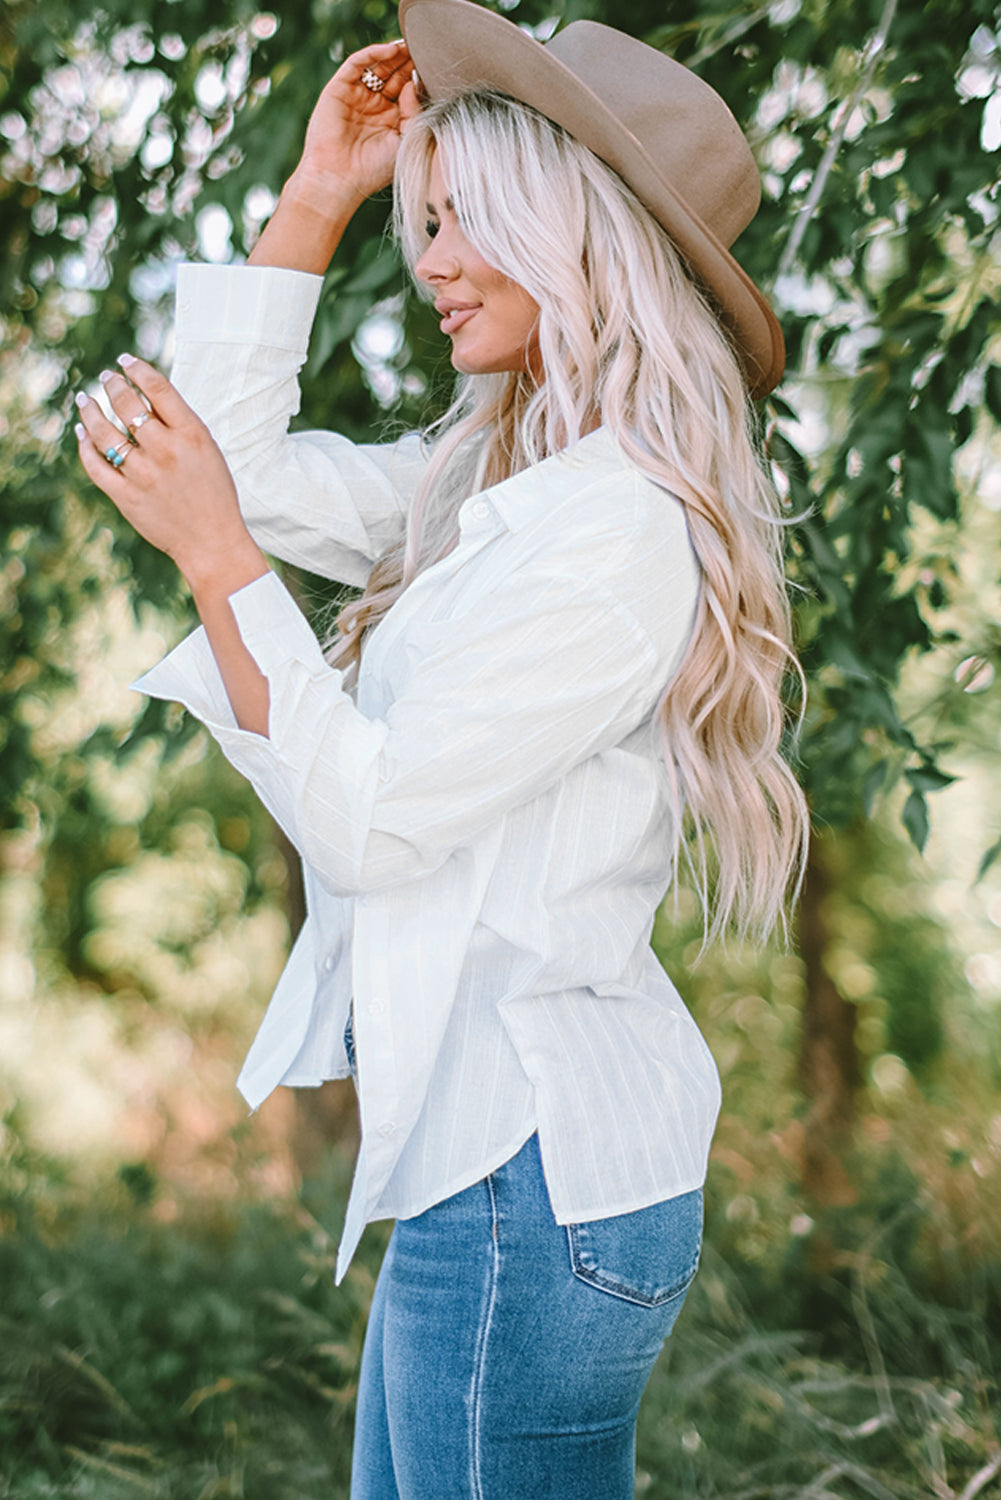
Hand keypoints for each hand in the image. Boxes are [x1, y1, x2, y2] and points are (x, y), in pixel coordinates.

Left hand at [74, 357, 267, 597]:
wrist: (212, 543)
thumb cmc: (214, 494)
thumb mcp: (207, 452)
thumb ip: (178, 425)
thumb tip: (144, 394)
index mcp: (192, 435)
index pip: (158, 388)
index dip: (137, 369)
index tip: (125, 360)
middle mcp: (166, 451)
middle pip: (127, 405)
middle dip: (112, 385)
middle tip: (106, 378)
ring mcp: (143, 475)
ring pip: (104, 432)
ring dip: (90, 411)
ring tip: (84, 400)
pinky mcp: (127, 497)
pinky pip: (96, 465)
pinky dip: (85, 446)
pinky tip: (82, 434)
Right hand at [294, 38, 420, 203]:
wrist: (339, 179)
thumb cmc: (373, 170)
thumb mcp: (405, 140)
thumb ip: (414, 112)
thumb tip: (414, 83)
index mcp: (390, 119)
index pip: (406, 90)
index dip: (418, 77)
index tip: (434, 66)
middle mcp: (373, 105)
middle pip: (392, 74)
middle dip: (407, 62)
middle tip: (424, 48)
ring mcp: (356, 95)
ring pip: (376, 66)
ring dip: (393, 54)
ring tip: (410, 45)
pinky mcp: (339, 89)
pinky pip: (356, 64)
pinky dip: (372, 54)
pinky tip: (390, 51)